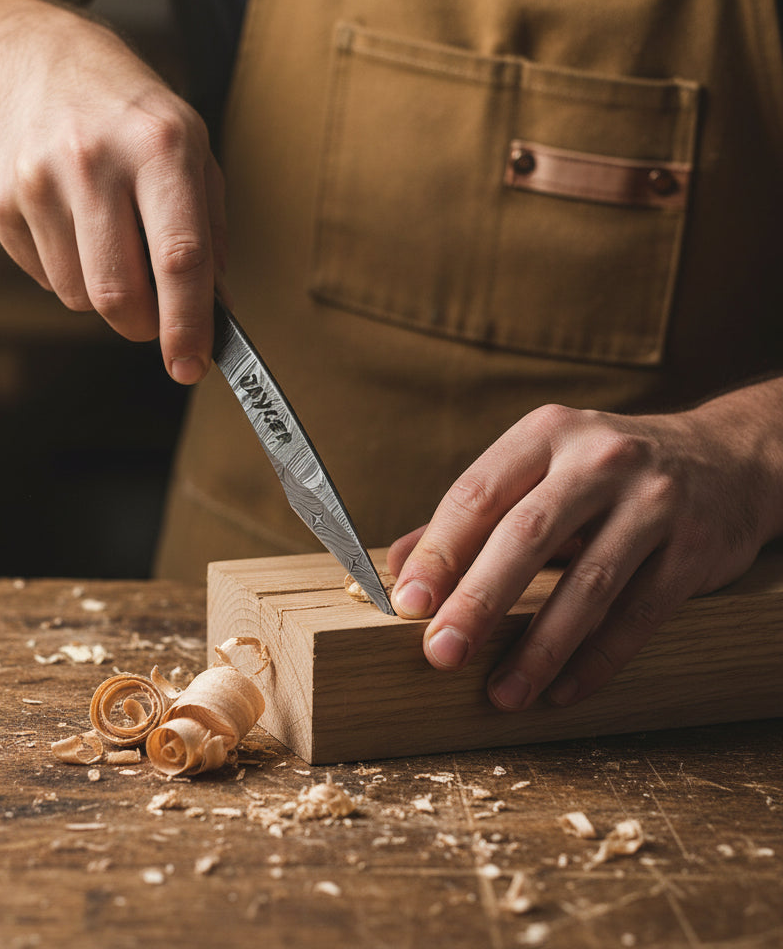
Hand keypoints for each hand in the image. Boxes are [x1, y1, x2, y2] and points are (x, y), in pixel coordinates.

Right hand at [0, 0, 226, 384]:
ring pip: (79, 296)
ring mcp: (38, 180)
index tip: (191, 365)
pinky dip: (67, 271)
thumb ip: (208, 230)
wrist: (31, 58)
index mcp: (160, 146)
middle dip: (142, 325)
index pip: (178, 257)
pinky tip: (71, 223)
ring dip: (103, 293)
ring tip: (108, 240)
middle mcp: (95, 161)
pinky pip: (44, 279)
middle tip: (152, 315)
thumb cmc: (128, 112)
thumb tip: (215, 309)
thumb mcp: (191, 147)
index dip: (187, 324)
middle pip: (118, 294)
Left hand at [386, 388, 782, 710]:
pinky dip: (597, 659)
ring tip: (502, 693)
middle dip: (478, 602)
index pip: (477, 494)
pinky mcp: (694, 549)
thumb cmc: (607, 471)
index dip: (438, 552)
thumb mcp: (540, 467)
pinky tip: (561, 690)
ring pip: (588, 583)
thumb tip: (398, 565)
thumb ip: (472, 514)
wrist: (728, 457)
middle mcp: (599, 459)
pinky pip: (638, 614)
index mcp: (546, 434)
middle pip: (526, 537)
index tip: (407, 604)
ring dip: (539, 647)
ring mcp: (652, 502)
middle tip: (440, 654)